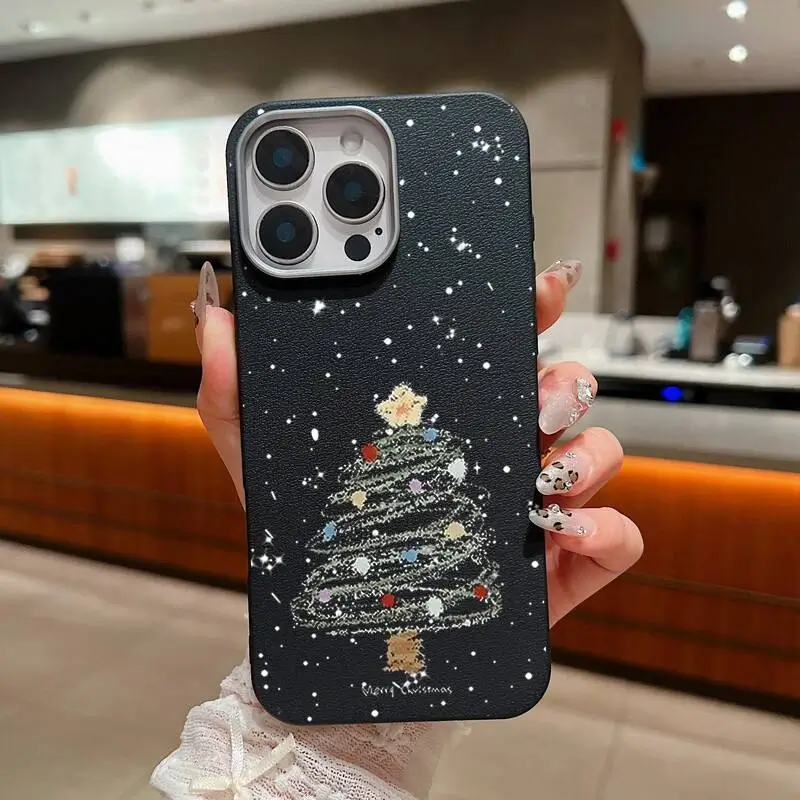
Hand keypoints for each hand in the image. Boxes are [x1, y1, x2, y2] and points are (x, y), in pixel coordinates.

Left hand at [193, 259, 641, 628]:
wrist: (345, 643)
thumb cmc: (317, 547)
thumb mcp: (264, 466)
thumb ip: (235, 394)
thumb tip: (217, 322)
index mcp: (449, 418)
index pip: (502, 348)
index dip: (530, 308)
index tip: (539, 285)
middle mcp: (500, 453)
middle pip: (564, 388)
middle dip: (564, 378)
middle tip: (535, 394)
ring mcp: (535, 509)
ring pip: (599, 452)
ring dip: (586, 453)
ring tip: (540, 472)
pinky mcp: (562, 567)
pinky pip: (616, 536)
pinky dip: (606, 527)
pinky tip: (563, 530)